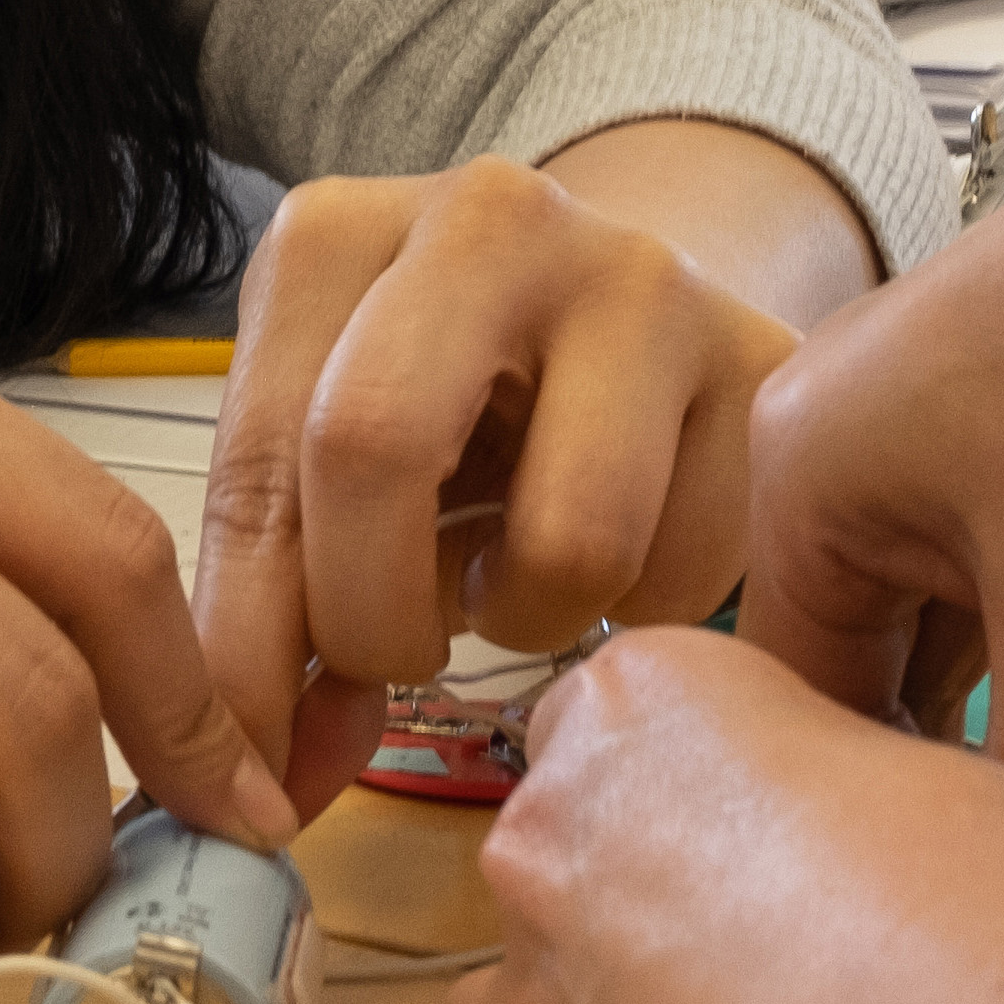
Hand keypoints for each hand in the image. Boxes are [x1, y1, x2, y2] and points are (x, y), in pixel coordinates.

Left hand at [194, 155, 801, 811]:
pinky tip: (618, 544)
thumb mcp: (332, 470)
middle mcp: (487, 219)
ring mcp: (640, 276)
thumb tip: (278, 784)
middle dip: (371, 622)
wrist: (633, 318)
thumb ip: (283, 601)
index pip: (262, 461)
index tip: (254, 783)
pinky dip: (636, 611)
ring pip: (569, 540)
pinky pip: (685, 572)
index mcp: (340, 235)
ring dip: (523, 621)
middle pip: (375, 448)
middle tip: (397, 661)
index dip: (243, 656)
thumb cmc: (453, 410)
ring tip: (514, 571)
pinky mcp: (760, 359)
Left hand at [431, 627, 1003, 1003]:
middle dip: (620, 899)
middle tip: (746, 949)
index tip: (758, 818)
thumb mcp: (926, 771)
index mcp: (635, 703)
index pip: (609, 712)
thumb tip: (846, 844)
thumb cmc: (977, 902)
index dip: (688, 773)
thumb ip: (826, 787)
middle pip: (547, 853)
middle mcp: (554, 837)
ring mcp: (544, 1002)